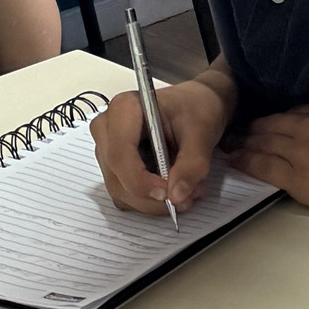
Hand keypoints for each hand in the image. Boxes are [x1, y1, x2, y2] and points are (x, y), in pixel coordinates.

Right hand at [92, 77, 229, 214]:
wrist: (195, 106)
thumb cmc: (194, 108)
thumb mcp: (201, 131)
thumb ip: (192, 163)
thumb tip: (176, 195)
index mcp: (123, 108)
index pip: (119, 155)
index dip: (141, 181)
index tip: (169, 194)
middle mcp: (108, 130)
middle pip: (118, 178)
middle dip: (153, 197)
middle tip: (189, 196)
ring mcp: (107, 151)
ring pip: (121, 192)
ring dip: (153, 202)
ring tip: (188, 191)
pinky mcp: (114, 169)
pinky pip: (125, 195)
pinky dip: (150, 201)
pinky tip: (173, 189)